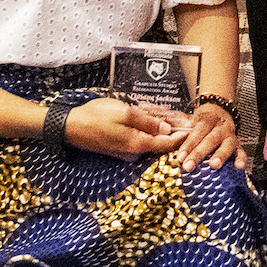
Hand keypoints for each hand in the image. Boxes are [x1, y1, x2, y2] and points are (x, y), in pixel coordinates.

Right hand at [63, 97, 188, 159]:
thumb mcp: (124, 114)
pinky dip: (148, 130)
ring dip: (161, 130)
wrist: (70, 126)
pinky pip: (139, 139)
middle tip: (189, 121)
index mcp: (138, 144)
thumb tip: (166, 129)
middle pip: (161, 143)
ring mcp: (126, 151)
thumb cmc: (96, 117)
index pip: (168, 143)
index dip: (183, 136)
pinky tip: (152, 119)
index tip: (196, 128)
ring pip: (150, 140)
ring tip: (175, 118)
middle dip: (175, 132)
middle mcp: (134, 152)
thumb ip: (147, 122)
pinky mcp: (119, 147)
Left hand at [175, 100, 247, 172]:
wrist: (220, 110)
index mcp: (207, 120)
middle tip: (189, 166)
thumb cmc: (203, 121)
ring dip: (220, 155)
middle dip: (199, 154)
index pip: (197, 133)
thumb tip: (167, 139)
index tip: (180, 157)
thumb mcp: (192, 119)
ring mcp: (230, 136)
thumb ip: (182, 129)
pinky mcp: (238, 144)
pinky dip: (241, 159)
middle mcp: (220, 127)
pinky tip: (239, 166)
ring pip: (226, 145)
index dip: (188, 145)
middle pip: (210, 140)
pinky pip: (241, 151)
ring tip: (214, 165)